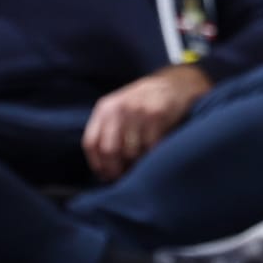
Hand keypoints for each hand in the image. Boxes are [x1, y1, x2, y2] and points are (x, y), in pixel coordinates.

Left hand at [82, 63, 209, 181]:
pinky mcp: (156, 116)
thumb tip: (103, 169)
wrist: (170, 86)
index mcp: (104, 109)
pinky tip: (153, 154)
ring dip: (136, 164)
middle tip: (123, 177)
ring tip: (140, 164)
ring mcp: (137, 112)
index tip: (105, 176)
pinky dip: (151, 157)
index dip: (97, 164)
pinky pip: (151, 148)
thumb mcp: (118, 111)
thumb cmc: (141, 104)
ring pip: (131, 152)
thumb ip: (107, 132)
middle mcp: (117, 110)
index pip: (91, 143)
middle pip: (109, 150)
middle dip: (115, 169)